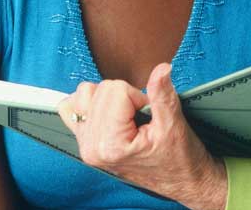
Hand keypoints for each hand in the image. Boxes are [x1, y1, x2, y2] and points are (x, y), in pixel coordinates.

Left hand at [59, 64, 227, 209]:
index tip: (148, 114)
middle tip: (140, 118)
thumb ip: (162, 94)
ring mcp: (86, 145)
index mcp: (111, 144)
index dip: (138, 97)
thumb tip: (161, 69)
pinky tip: (106, 112)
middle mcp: (92, 146)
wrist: (180, 181)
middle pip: (102, 90)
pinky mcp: (85, 142)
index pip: (117, 90)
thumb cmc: (178, 159)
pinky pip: (71, 109)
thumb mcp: (173, 125)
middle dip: (125, 97)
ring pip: (86, 93)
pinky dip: (88, 103)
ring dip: (108, 98)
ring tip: (126, 116)